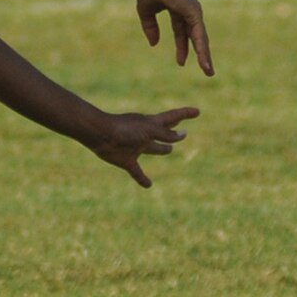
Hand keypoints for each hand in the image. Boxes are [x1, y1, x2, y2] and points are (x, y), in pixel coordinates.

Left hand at [79, 107, 195, 187]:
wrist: (99, 134)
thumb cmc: (124, 128)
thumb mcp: (149, 129)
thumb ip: (166, 134)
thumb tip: (183, 135)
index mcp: (151, 123)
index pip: (173, 117)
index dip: (185, 114)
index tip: (197, 111)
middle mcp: (145, 134)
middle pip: (164, 133)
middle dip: (173, 133)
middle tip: (183, 133)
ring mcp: (136, 146)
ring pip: (153, 149)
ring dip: (162, 150)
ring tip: (169, 151)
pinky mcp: (126, 160)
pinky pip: (137, 171)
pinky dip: (143, 178)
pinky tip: (149, 185)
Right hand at [138, 0, 212, 74]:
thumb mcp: (146, 13)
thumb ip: (150, 28)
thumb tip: (154, 44)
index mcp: (178, 10)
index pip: (181, 33)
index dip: (181, 47)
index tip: (180, 62)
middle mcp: (189, 12)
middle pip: (195, 38)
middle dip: (200, 54)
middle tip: (207, 71)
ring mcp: (194, 13)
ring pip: (200, 39)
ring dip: (204, 56)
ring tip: (208, 72)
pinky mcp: (195, 14)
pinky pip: (199, 34)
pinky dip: (201, 48)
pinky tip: (204, 60)